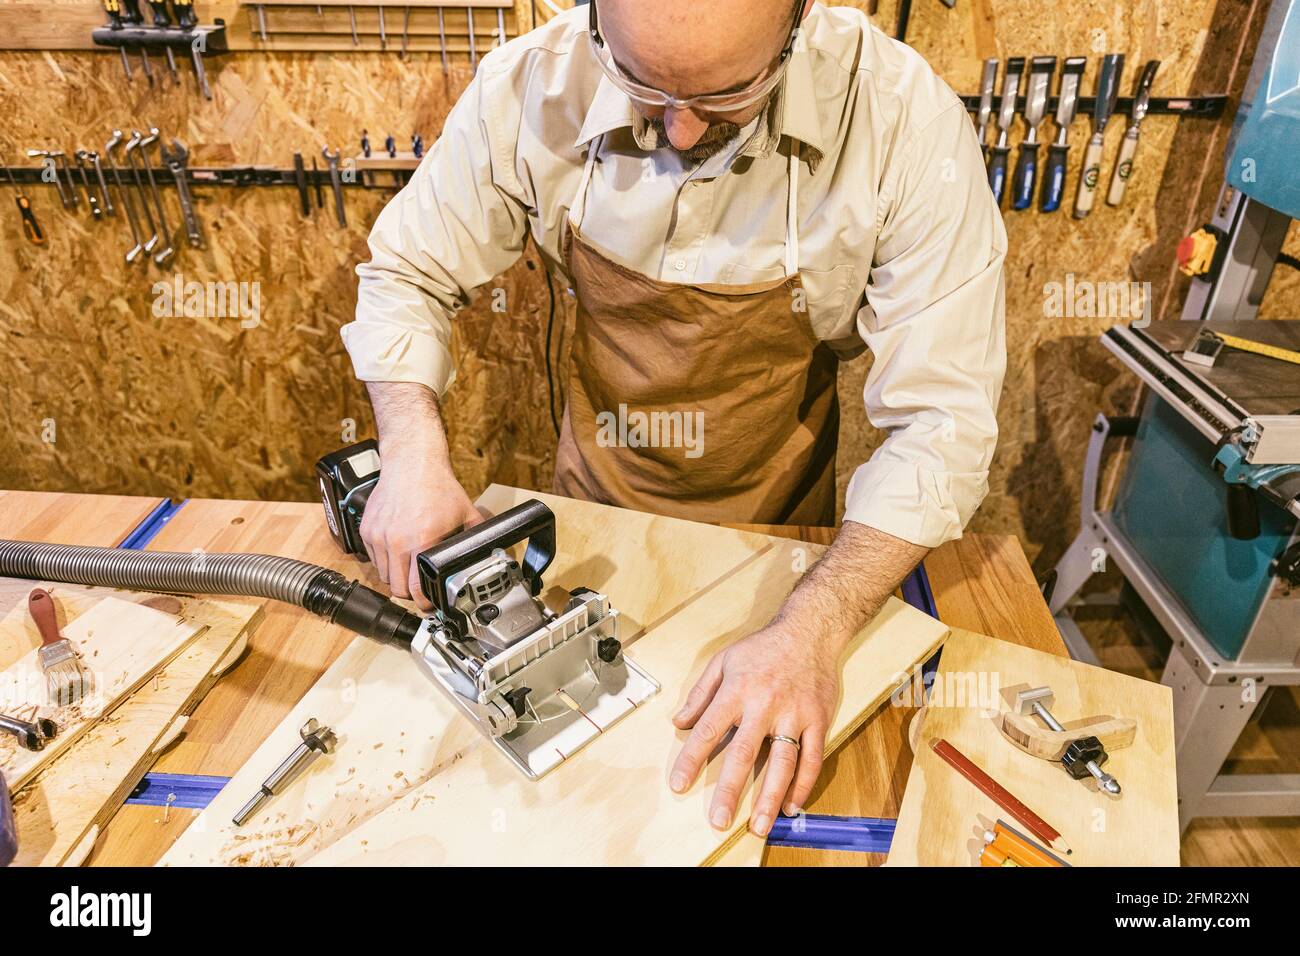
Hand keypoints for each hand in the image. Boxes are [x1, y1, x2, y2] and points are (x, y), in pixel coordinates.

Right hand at [358, 451, 480, 611]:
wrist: (412, 463)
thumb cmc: (438, 486)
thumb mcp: (465, 513)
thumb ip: (475, 536)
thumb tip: (489, 552)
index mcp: (422, 541)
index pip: (416, 589)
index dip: (424, 602)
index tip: (429, 604)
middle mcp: (397, 542)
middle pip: (397, 588)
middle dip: (409, 593)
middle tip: (419, 588)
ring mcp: (379, 536)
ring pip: (383, 575)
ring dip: (395, 577)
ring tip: (408, 569)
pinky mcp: (368, 530)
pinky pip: (373, 558)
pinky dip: (384, 561)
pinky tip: (397, 552)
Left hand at [669, 621, 841, 836]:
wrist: (809, 630)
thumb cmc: (763, 647)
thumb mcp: (723, 660)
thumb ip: (700, 694)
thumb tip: (679, 722)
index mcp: (737, 690)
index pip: (709, 729)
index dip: (692, 759)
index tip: (679, 784)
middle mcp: (765, 705)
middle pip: (745, 753)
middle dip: (731, 790)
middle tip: (719, 820)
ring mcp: (795, 714)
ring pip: (782, 762)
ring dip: (771, 796)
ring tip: (759, 825)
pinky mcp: (819, 720)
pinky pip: (812, 758)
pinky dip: (803, 784)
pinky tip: (793, 805)